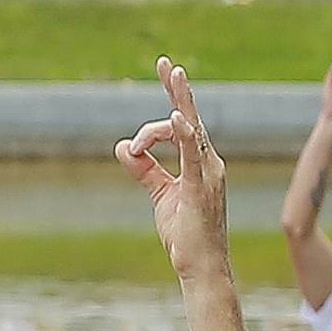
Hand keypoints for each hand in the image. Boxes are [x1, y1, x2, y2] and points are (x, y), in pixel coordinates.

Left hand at [120, 57, 229, 274]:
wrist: (200, 267)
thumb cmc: (185, 235)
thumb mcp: (160, 195)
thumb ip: (143, 169)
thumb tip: (122, 147)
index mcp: (200, 162)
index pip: (177, 129)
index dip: (150, 131)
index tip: (132, 149)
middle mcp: (209, 162)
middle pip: (190, 117)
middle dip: (177, 89)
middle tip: (166, 63)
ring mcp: (208, 173)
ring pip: (190, 129)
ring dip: (179, 100)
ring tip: (173, 73)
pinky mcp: (200, 187)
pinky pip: (192, 155)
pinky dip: (183, 134)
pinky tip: (177, 117)